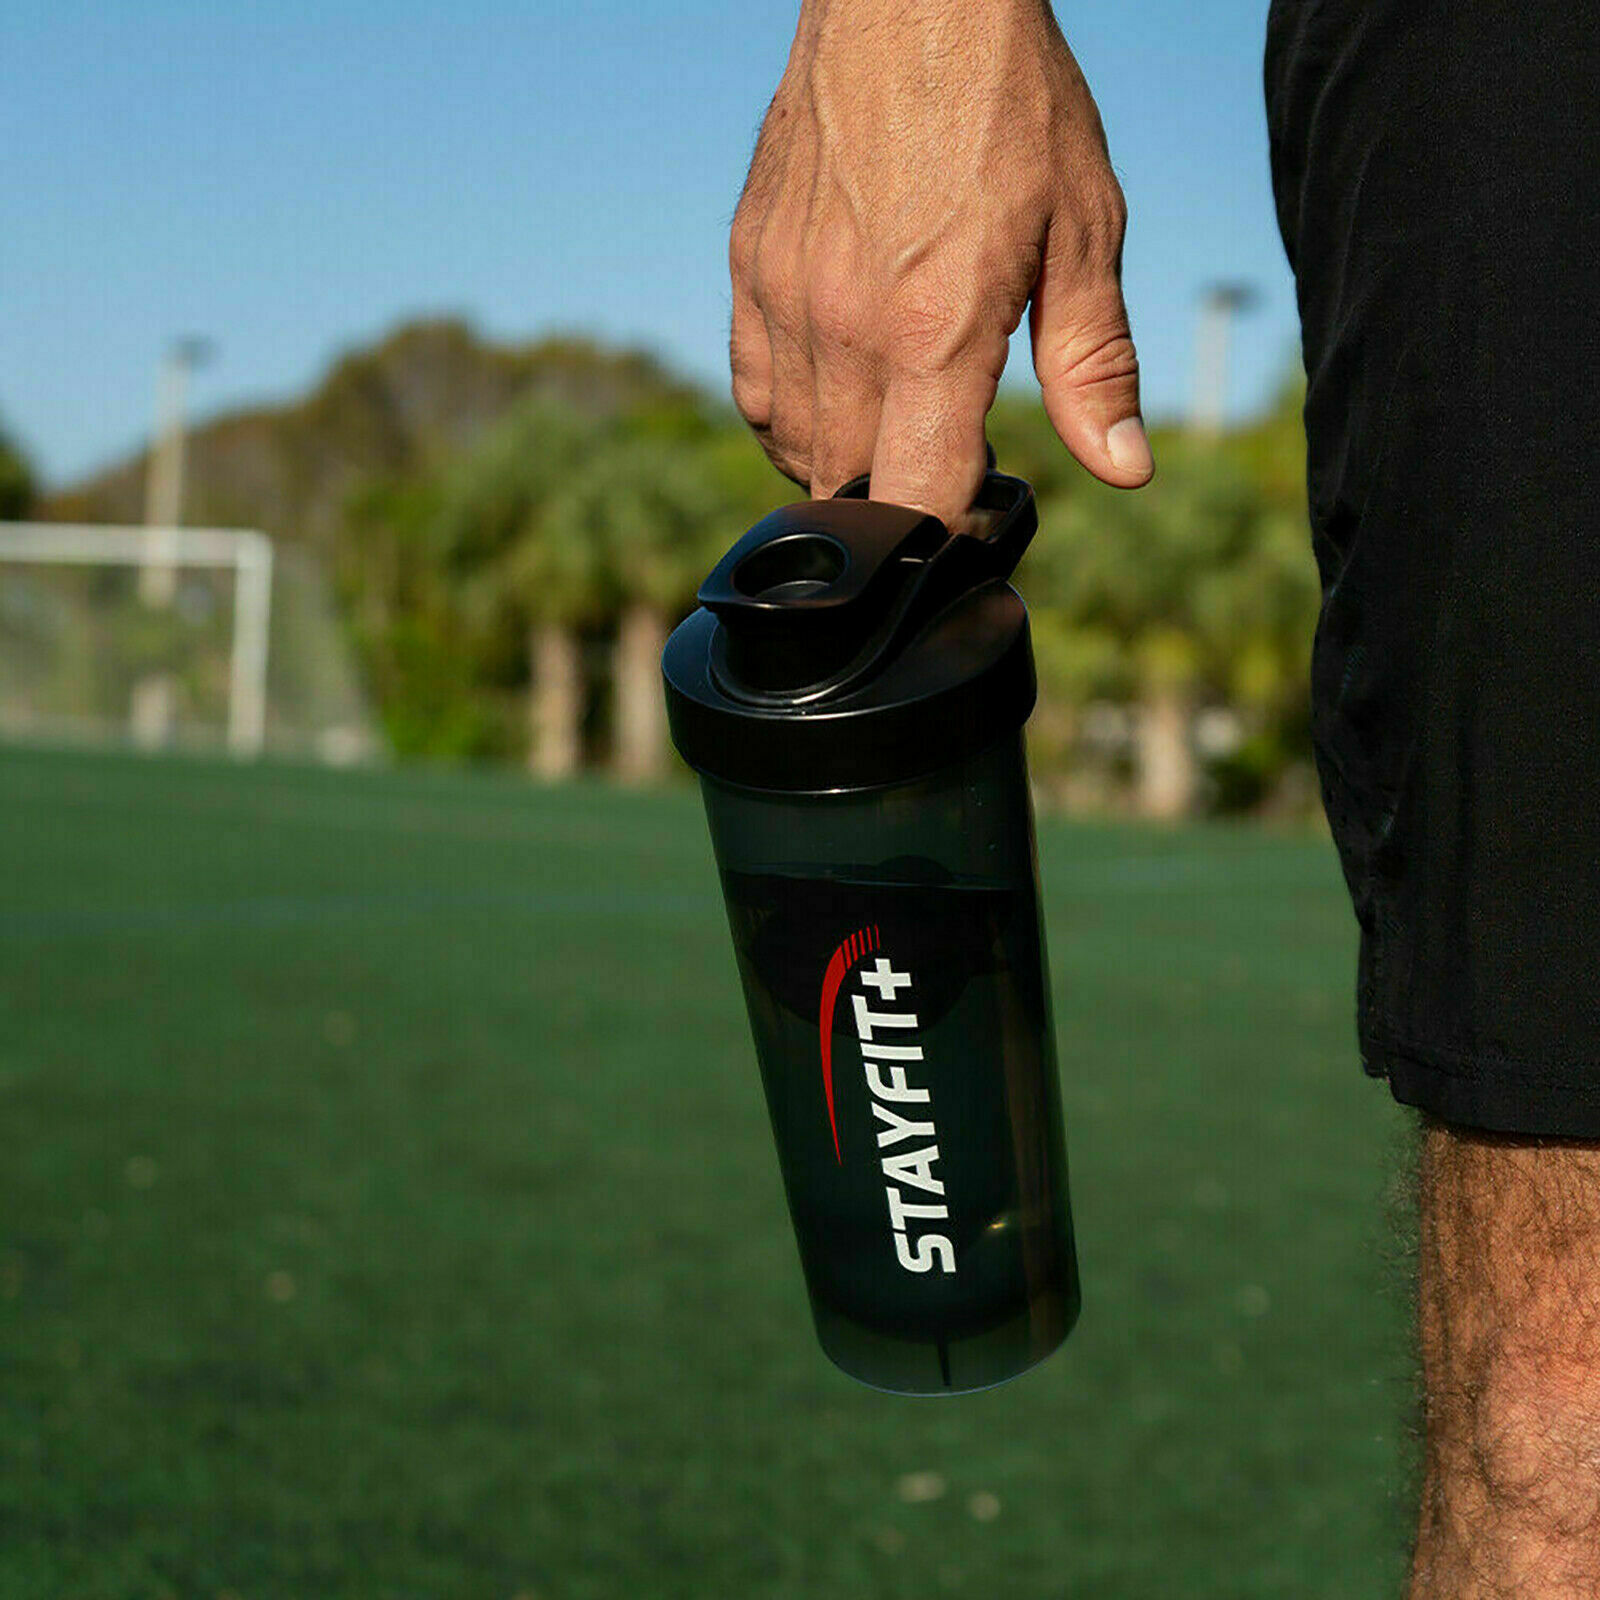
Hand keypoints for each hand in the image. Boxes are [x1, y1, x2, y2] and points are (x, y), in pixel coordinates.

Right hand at [729, 0, 1151, 529]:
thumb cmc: (1010, 104)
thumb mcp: (1084, 232)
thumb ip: (1095, 366)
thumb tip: (1124, 470)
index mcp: (934, 332)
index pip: (917, 498)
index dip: (948, 534)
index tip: (979, 521)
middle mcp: (845, 329)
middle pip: (853, 487)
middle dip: (902, 499)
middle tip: (950, 460)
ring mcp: (785, 300)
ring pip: (797, 451)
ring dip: (848, 464)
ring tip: (900, 424)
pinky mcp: (749, 269)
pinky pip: (755, 394)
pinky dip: (794, 420)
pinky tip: (841, 394)